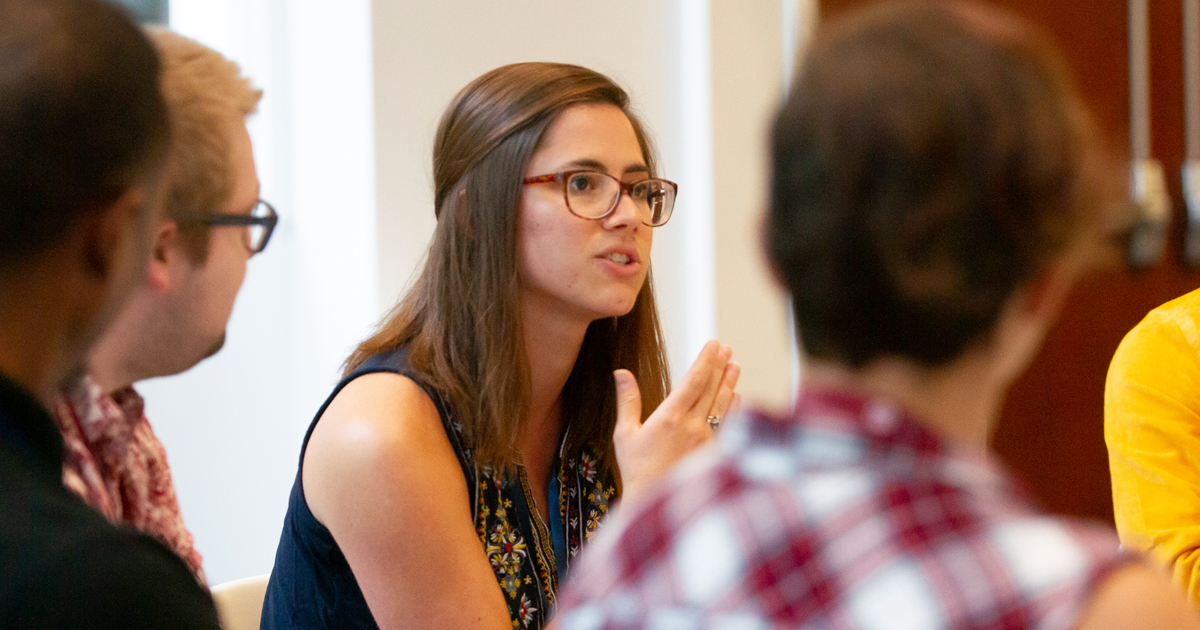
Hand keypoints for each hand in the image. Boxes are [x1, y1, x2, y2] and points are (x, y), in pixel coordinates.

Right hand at [613, 340, 739, 503]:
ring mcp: (706, 440)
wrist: (652, 503)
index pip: (693, 380)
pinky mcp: (713, 453)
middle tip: (726, 349)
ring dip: (729, 383)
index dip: (705, 360)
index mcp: (669, 418)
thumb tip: (621, 373)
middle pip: (710, 388)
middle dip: (719, 365)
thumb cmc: (636, 471)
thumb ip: (628, 400)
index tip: (713, 345)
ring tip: (735, 366)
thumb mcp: (624, 434)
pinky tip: (737, 397)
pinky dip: (733, 408)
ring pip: (722, 404)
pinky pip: (727, 425)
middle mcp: (692, 426)